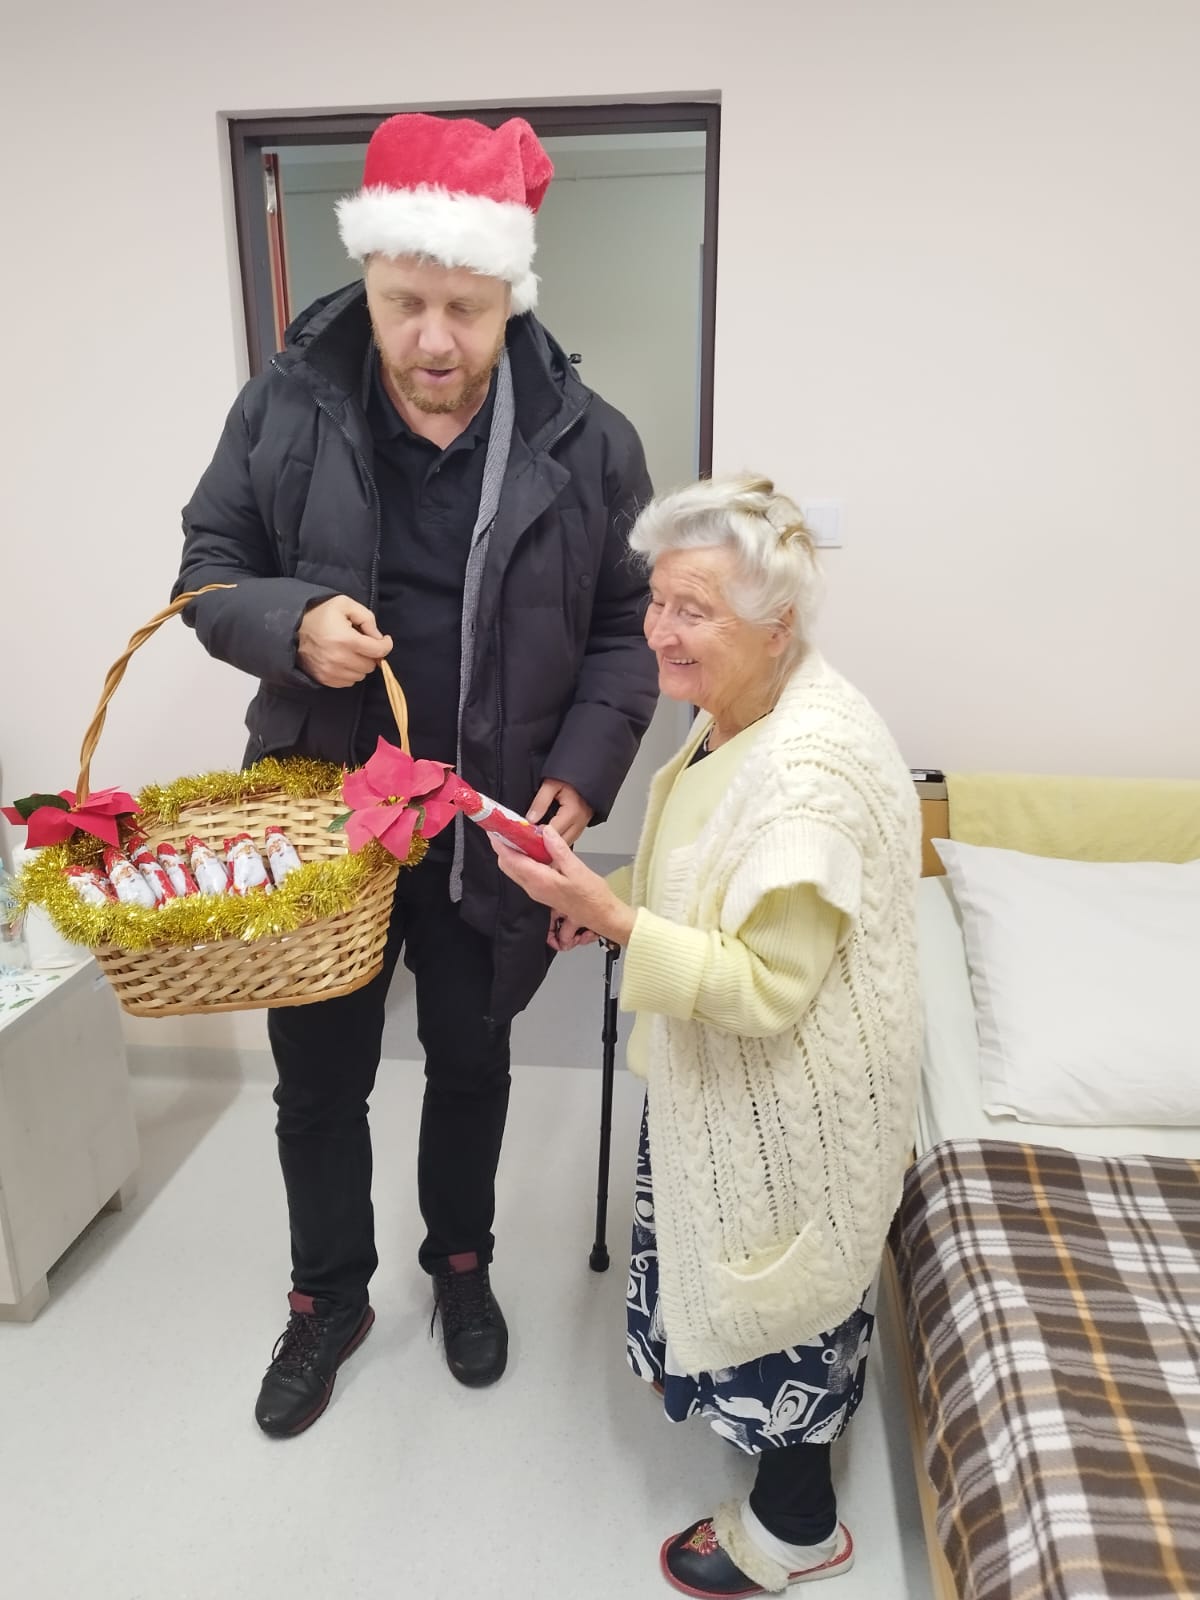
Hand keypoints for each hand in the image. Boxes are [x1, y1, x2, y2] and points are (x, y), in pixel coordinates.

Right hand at [297, 597, 392, 687]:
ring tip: (349, 650)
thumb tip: (378, 637)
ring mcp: (331, 671)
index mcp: (345, 640)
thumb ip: (366, 618)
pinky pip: (348, 682)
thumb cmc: (318, 614)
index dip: (385, 645)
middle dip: (370, 654)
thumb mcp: (344, 604)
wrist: (290, 628)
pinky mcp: (324, 679)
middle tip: (361, 643)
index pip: (378, 651)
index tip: (384, 640)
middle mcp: (339, 659)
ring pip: (360, 675)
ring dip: (360, 664)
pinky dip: (349, 672)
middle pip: (370, 665)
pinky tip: (341, 659)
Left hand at [489, 827, 634, 946]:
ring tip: (517, 835)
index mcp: (540, 881)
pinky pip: (523, 874)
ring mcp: (536, 892)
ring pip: (514, 870)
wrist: (600, 915)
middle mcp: (533, 888)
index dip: (501, 845)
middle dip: (503, 847)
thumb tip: (545, 831)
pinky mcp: (541, 892)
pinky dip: (521, 861)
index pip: (512, 860)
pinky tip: (531, 850)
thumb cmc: (592, 895)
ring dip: (512, 854)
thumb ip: (559, 849)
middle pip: (507, 866)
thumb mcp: (577, 868)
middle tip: (506, 829)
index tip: (495, 830)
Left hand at [526, 777, 593, 845]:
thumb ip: (540, 802)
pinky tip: (548, 839)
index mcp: (573, 812)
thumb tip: (531, 819)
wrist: (587, 770)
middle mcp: (580, 822)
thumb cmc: (570, 775)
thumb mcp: (551, 784)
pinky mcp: (582, 825)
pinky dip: (559, 842)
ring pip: (566, 844)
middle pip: (561, 843)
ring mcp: (582, 825)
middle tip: (529, 842)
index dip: (538, 836)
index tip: (526, 836)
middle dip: (545, 845)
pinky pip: (569, 839)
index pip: (553, 832)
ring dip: (553, 846)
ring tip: (537, 842)